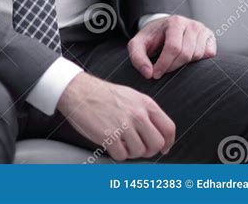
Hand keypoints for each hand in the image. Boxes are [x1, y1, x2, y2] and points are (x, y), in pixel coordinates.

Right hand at [57, 72, 174, 160]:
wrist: (79, 91)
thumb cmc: (103, 94)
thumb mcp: (131, 96)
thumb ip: (146, 112)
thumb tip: (158, 132)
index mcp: (145, 103)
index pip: (168, 128)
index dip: (168, 142)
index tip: (164, 148)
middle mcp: (137, 114)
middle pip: (156, 144)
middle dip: (148, 150)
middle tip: (138, 146)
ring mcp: (124, 125)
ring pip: (139, 152)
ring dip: (131, 151)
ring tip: (121, 141)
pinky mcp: (109, 136)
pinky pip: (121, 156)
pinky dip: (117, 153)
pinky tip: (112, 143)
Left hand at [127, 14, 216, 79]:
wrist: (164, 29)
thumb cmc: (152, 38)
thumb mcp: (138, 44)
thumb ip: (137, 58)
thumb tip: (148, 73)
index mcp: (174, 22)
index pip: (173, 47)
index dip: (164, 64)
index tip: (155, 74)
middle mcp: (191, 24)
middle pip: (186, 54)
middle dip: (172, 66)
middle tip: (163, 70)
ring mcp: (203, 30)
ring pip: (198, 56)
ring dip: (184, 64)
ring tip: (173, 61)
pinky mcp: (210, 38)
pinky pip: (209, 55)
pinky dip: (198, 61)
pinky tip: (187, 58)